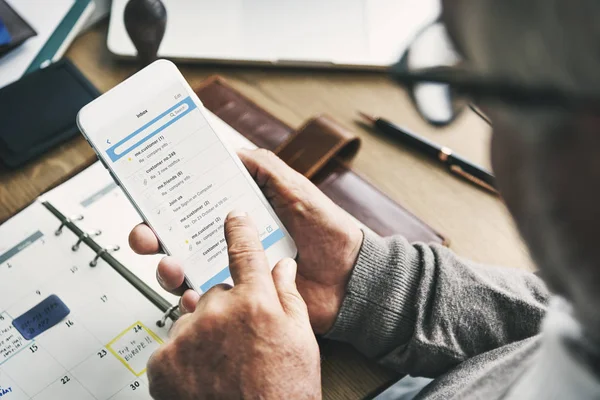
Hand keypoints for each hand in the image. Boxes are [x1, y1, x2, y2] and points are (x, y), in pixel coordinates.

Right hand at [129, 148, 362, 333]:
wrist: (349, 277)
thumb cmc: (327, 230)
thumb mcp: (295, 189)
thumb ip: (264, 168)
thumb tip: (230, 150)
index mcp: (238, 214)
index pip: (191, 204)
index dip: (165, 200)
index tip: (148, 194)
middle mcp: (228, 242)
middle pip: (176, 238)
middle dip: (151, 235)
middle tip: (145, 235)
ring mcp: (232, 271)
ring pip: (184, 271)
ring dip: (167, 268)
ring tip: (172, 266)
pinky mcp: (240, 299)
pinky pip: (207, 302)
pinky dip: (192, 300)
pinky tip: (193, 294)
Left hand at [147, 211, 320, 398]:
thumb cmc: (284, 391)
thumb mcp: (301, 339)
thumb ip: (288, 295)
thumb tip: (283, 266)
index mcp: (255, 302)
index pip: (245, 252)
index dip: (239, 231)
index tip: (234, 219)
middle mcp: (218, 313)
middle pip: (215, 293)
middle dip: (226, 309)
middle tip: (241, 339)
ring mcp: (188, 336)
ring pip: (192, 319)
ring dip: (203, 334)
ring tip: (224, 364)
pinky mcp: (164, 361)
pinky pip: (172, 345)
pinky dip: (184, 356)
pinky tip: (205, 374)